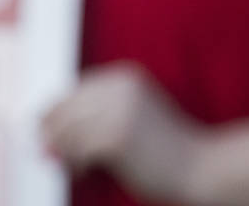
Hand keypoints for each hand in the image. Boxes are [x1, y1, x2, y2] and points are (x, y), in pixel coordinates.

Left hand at [40, 63, 206, 203]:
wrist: (202, 167)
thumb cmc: (165, 149)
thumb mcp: (131, 117)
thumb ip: (94, 118)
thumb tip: (47, 135)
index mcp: (122, 76)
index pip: (74, 90)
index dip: (56, 113)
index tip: (45, 131)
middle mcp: (118, 87)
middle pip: (66, 107)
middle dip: (53, 132)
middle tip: (48, 153)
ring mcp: (118, 110)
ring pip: (68, 130)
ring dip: (63, 151)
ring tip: (70, 165)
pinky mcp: (116, 137)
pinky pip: (79, 150)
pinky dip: (75, 163)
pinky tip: (83, 172)